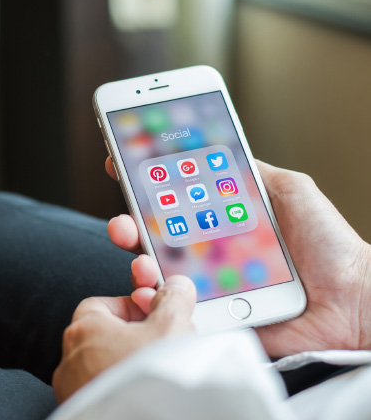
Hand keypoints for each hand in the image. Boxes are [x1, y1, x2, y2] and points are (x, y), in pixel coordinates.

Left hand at [52, 275, 195, 402]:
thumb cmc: (147, 380)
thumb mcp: (171, 328)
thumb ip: (173, 300)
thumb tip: (176, 287)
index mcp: (83, 329)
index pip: (101, 304)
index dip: (132, 306)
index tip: (154, 311)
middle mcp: (71, 359)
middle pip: (103, 335)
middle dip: (133, 334)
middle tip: (162, 341)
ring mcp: (74, 389)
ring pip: (103, 365)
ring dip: (127, 362)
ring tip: (157, 369)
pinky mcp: (82, 412)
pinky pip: (102, 389)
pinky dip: (122, 385)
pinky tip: (145, 390)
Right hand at [105, 157, 370, 354]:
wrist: (356, 299)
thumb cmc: (330, 246)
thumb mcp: (290, 191)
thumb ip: (252, 172)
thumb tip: (220, 147)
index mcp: (221, 225)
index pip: (174, 206)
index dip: (144, 187)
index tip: (120, 166)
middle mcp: (209, 256)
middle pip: (155, 240)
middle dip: (129, 227)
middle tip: (124, 223)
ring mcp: (208, 289)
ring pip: (158, 277)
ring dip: (138, 264)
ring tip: (141, 259)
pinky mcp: (214, 319)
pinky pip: (176, 314)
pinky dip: (154, 304)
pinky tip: (151, 292)